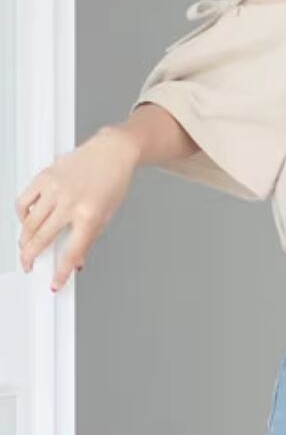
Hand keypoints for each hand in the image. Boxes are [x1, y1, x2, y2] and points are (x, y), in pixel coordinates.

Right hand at [14, 125, 139, 291]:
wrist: (114, 151)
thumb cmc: (114, 181)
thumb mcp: (107, 215)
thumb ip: (88, 240)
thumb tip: (75, 262)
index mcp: (90, 215)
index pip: (71, 253)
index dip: (60, 272)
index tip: (55, 282)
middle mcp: (70, 202)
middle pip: (41, 240)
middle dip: (31, 258)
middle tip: (30, 265)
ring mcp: (55, 189)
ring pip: (28, 223)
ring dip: (25, 240)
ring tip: (28, 246)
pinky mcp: (45, 176)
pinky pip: (23, 201)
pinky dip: (22, 214)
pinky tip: (28, 220)